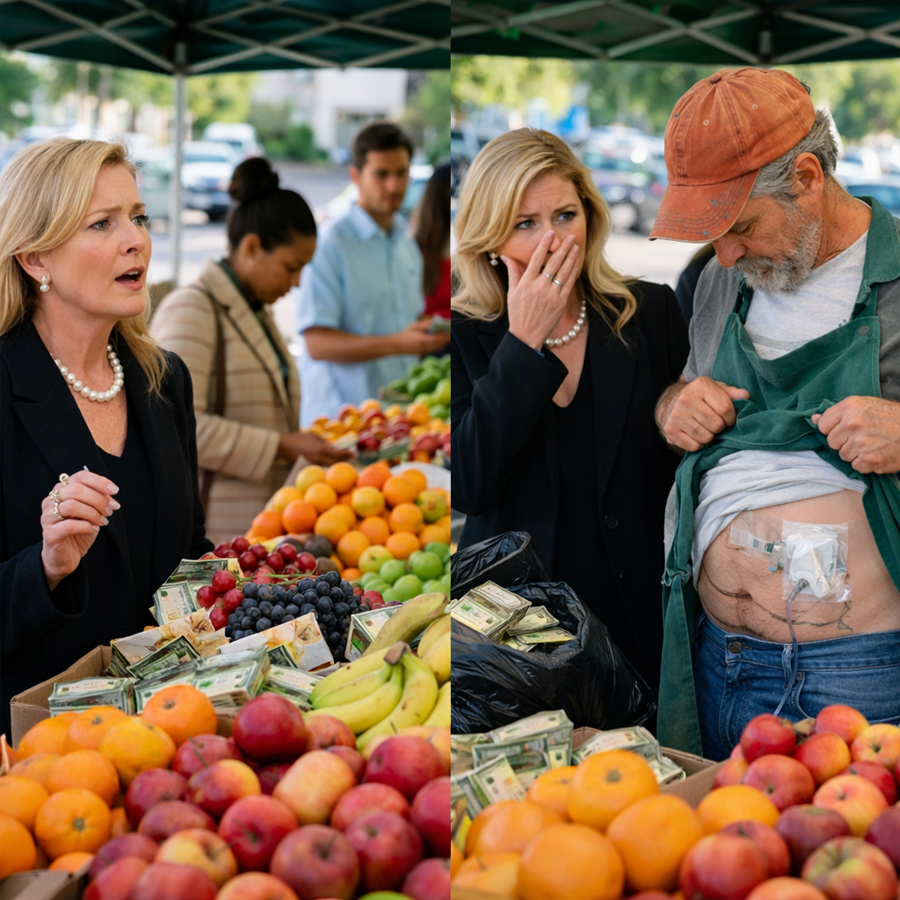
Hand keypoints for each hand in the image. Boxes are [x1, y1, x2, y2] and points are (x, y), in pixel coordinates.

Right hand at [40, 470, 119, 590]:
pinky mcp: (50, 534)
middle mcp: (51, 501)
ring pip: (72, 505)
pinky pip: (69, 525)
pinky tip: (93, 529)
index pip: (80, 476)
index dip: (99, 481)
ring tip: (103, 521)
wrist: (66, 555)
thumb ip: (99, 499)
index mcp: (62, 491)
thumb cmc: (79, 530)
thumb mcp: (93, 511)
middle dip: (99, 499)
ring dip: (93, 513)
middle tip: (110, 510)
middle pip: (76, 489)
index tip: (115, 490)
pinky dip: (86, 526)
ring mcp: (48, 517)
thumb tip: (111, 492)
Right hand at [278, 431, 353, 465]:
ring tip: (342, 462)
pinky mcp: (309, 467)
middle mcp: (319, 458)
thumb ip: (324, 442)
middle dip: (343, 461)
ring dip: (335, 463)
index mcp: (321, 449)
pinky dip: (327, 466)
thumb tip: (333, 447)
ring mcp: (314, 464)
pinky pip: (321, 467)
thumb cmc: (297, 439)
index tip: (354, 455)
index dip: (347, 454)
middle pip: (335, 462)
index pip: (338, 454)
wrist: (283, 447)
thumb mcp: (312, 436)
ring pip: (329, 466)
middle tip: (350, 460)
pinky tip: (329, 464)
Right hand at [393, 319, 450, 355]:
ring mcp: (425, 351)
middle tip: (451, 332)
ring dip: (444, 342)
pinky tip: (441, 340)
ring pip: (438, 348)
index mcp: (422, 340)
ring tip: (448, 336)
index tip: (450, 330)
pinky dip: (439, 345)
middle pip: (440, 344)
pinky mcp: (424, 353)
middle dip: (446, 338)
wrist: (396, 346)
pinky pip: (435, 349)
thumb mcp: (414, 326)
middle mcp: (425, 347)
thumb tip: (436, 322)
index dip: (445, 335)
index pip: (438, 338)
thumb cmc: (405, 334)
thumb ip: (425, 325)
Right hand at [504, 230, 579, 349]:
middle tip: (570, 237)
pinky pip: (569, 284)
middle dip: (563, 248)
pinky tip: (576, 263)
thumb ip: (512, 272)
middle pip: (554, 263)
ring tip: (575, 246)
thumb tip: (506, 256)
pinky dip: (573, 272)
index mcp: (526, 283)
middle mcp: (540, 287)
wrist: (526, 335)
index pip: (536, 259)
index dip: (544, 245)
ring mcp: (552, 295)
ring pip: (564, 272)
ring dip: (571, 258)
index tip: (550, 233)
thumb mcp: (512, 292)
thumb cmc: (518, 313)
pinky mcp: (560, 303)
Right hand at [657, 376, 750, 451]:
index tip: (728, 418)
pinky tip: (696, 435)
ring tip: (706, 429)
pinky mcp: (670, 429)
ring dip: (710, 436)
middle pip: (716, 425)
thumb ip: (732, 393)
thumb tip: (745, 395)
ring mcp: (676, 415)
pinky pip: (694, 446)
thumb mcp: (716, 389)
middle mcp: (686, 399)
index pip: (725, 409)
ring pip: (706, 438)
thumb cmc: (701, 397)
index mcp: (700, 386)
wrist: (671, 403)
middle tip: (716, 424)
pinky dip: (698, 444)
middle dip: (720, 428)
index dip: (731, 418)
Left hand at [811, 396, 899, 473]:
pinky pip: (855, 466)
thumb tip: (813, 419)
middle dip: (843, 442)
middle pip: (831, 442)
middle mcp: (853, 424)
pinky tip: (876, 454)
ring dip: (855, 454)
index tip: (845, 429)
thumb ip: (837, 413)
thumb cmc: (890, 417)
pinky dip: (865, 464)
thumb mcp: (864, 405)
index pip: (822, 425)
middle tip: (862, 437)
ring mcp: (860, 443)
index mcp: (849, 407)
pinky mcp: (869, 460)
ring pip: (843, 456)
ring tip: (872, 445)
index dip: (833, 429)